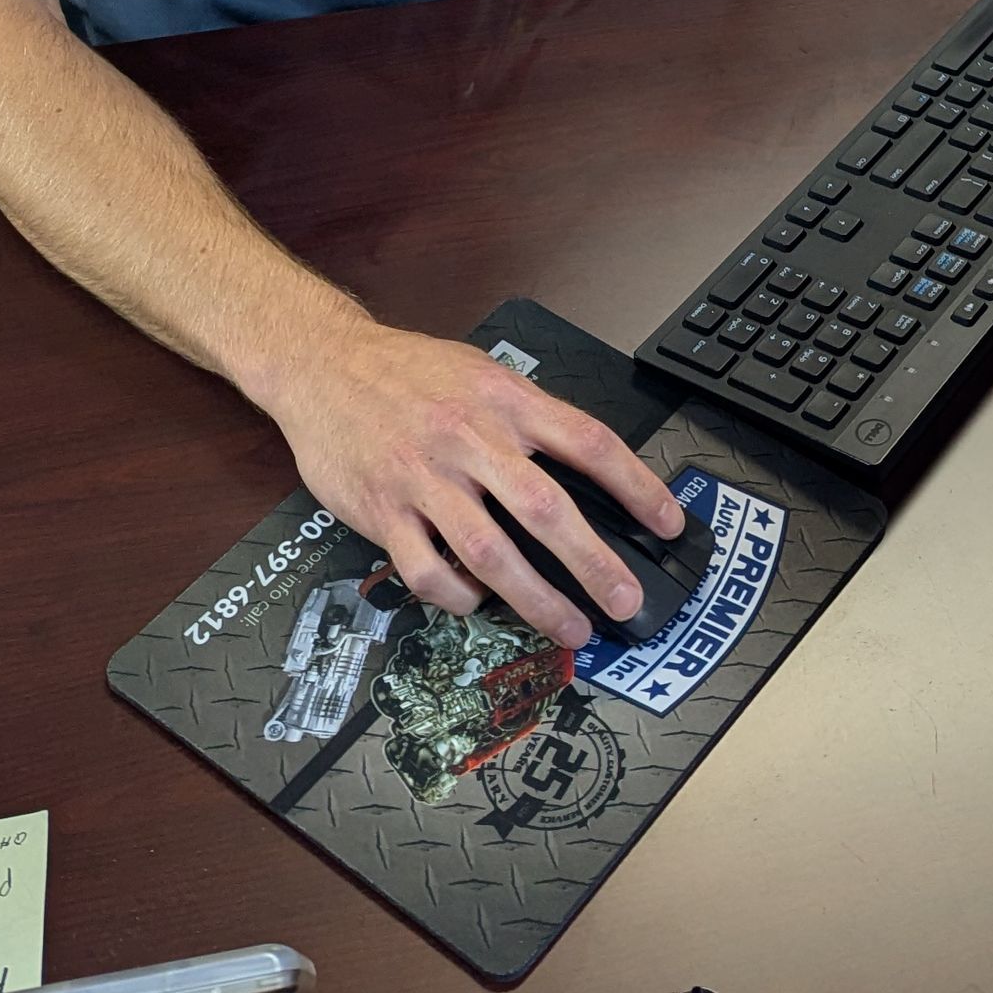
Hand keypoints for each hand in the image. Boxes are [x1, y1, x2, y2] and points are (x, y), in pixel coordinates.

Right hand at [264, 321, 682, 649]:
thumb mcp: (481, 373)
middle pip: (546, 508)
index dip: (637, 485)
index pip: (588, 442)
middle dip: (593, 563)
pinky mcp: (382, 510)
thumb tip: (588, 475)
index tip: (669, 523)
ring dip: (536, 601)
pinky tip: (477, 604)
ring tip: (570, 630)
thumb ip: (528, 419)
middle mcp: (470, 437)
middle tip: (626, 603)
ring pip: (490, 553)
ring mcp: (424, 477)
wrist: (323, 363)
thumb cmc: (409, 371)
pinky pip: (428, 571)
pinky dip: (458, 598)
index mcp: (505, 399)